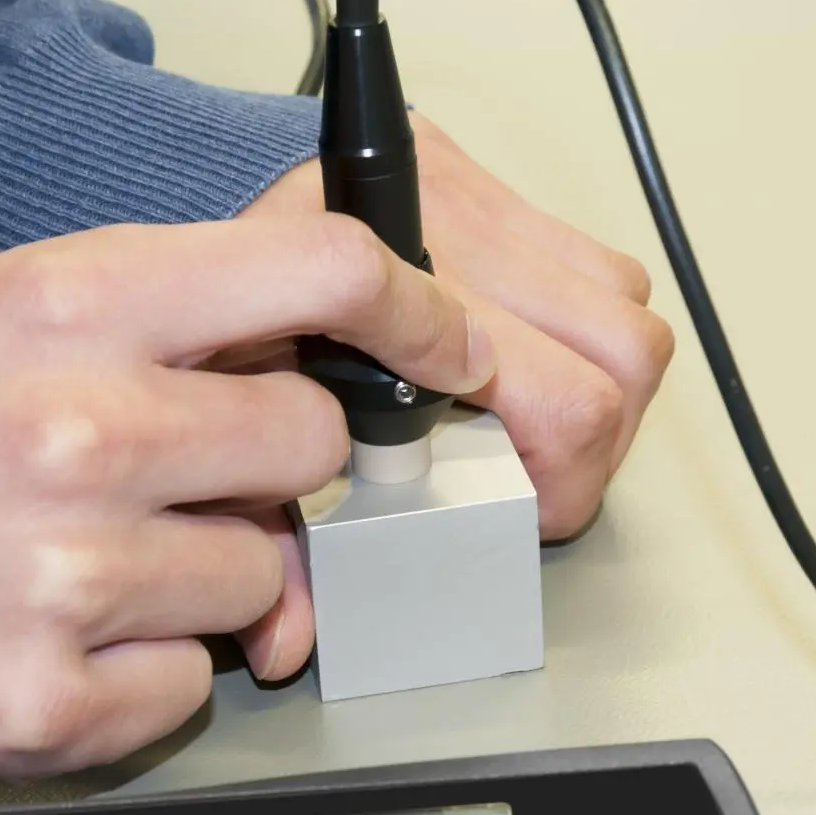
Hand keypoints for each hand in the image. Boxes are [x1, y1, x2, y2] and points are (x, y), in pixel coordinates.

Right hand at [0, 217, 493, 783]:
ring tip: (96, 560)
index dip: (411, 303)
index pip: (312, 270)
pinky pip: (198, 680)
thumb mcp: (0, 317)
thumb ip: (164, 327)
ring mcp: (68, 575)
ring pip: (271, 580)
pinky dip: (153, 666)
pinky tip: (68, 634)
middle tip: (200, 476)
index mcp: (66, 308)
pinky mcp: (54, 699)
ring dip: (213, 576)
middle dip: (282, 468)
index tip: (446, 341)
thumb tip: (306, 369)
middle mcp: (77, 433)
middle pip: (316, 443)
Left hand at [235, 112, 673, 677]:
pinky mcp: (482, 175)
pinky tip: (524, 356)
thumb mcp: (228, 428)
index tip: (516, 508)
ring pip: (622, 304)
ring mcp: (472, 192)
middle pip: (614, 356)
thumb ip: (268, 529)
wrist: (193, 190)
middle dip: (591, 447)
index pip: (545, 394)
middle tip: (536, 481)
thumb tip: (292, 639)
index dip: (548, 475)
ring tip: (534, 418)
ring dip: (600, 380)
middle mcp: (447, 228)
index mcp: (372, 302)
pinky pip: (596, 262)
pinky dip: (584, 324)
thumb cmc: (204, 313)